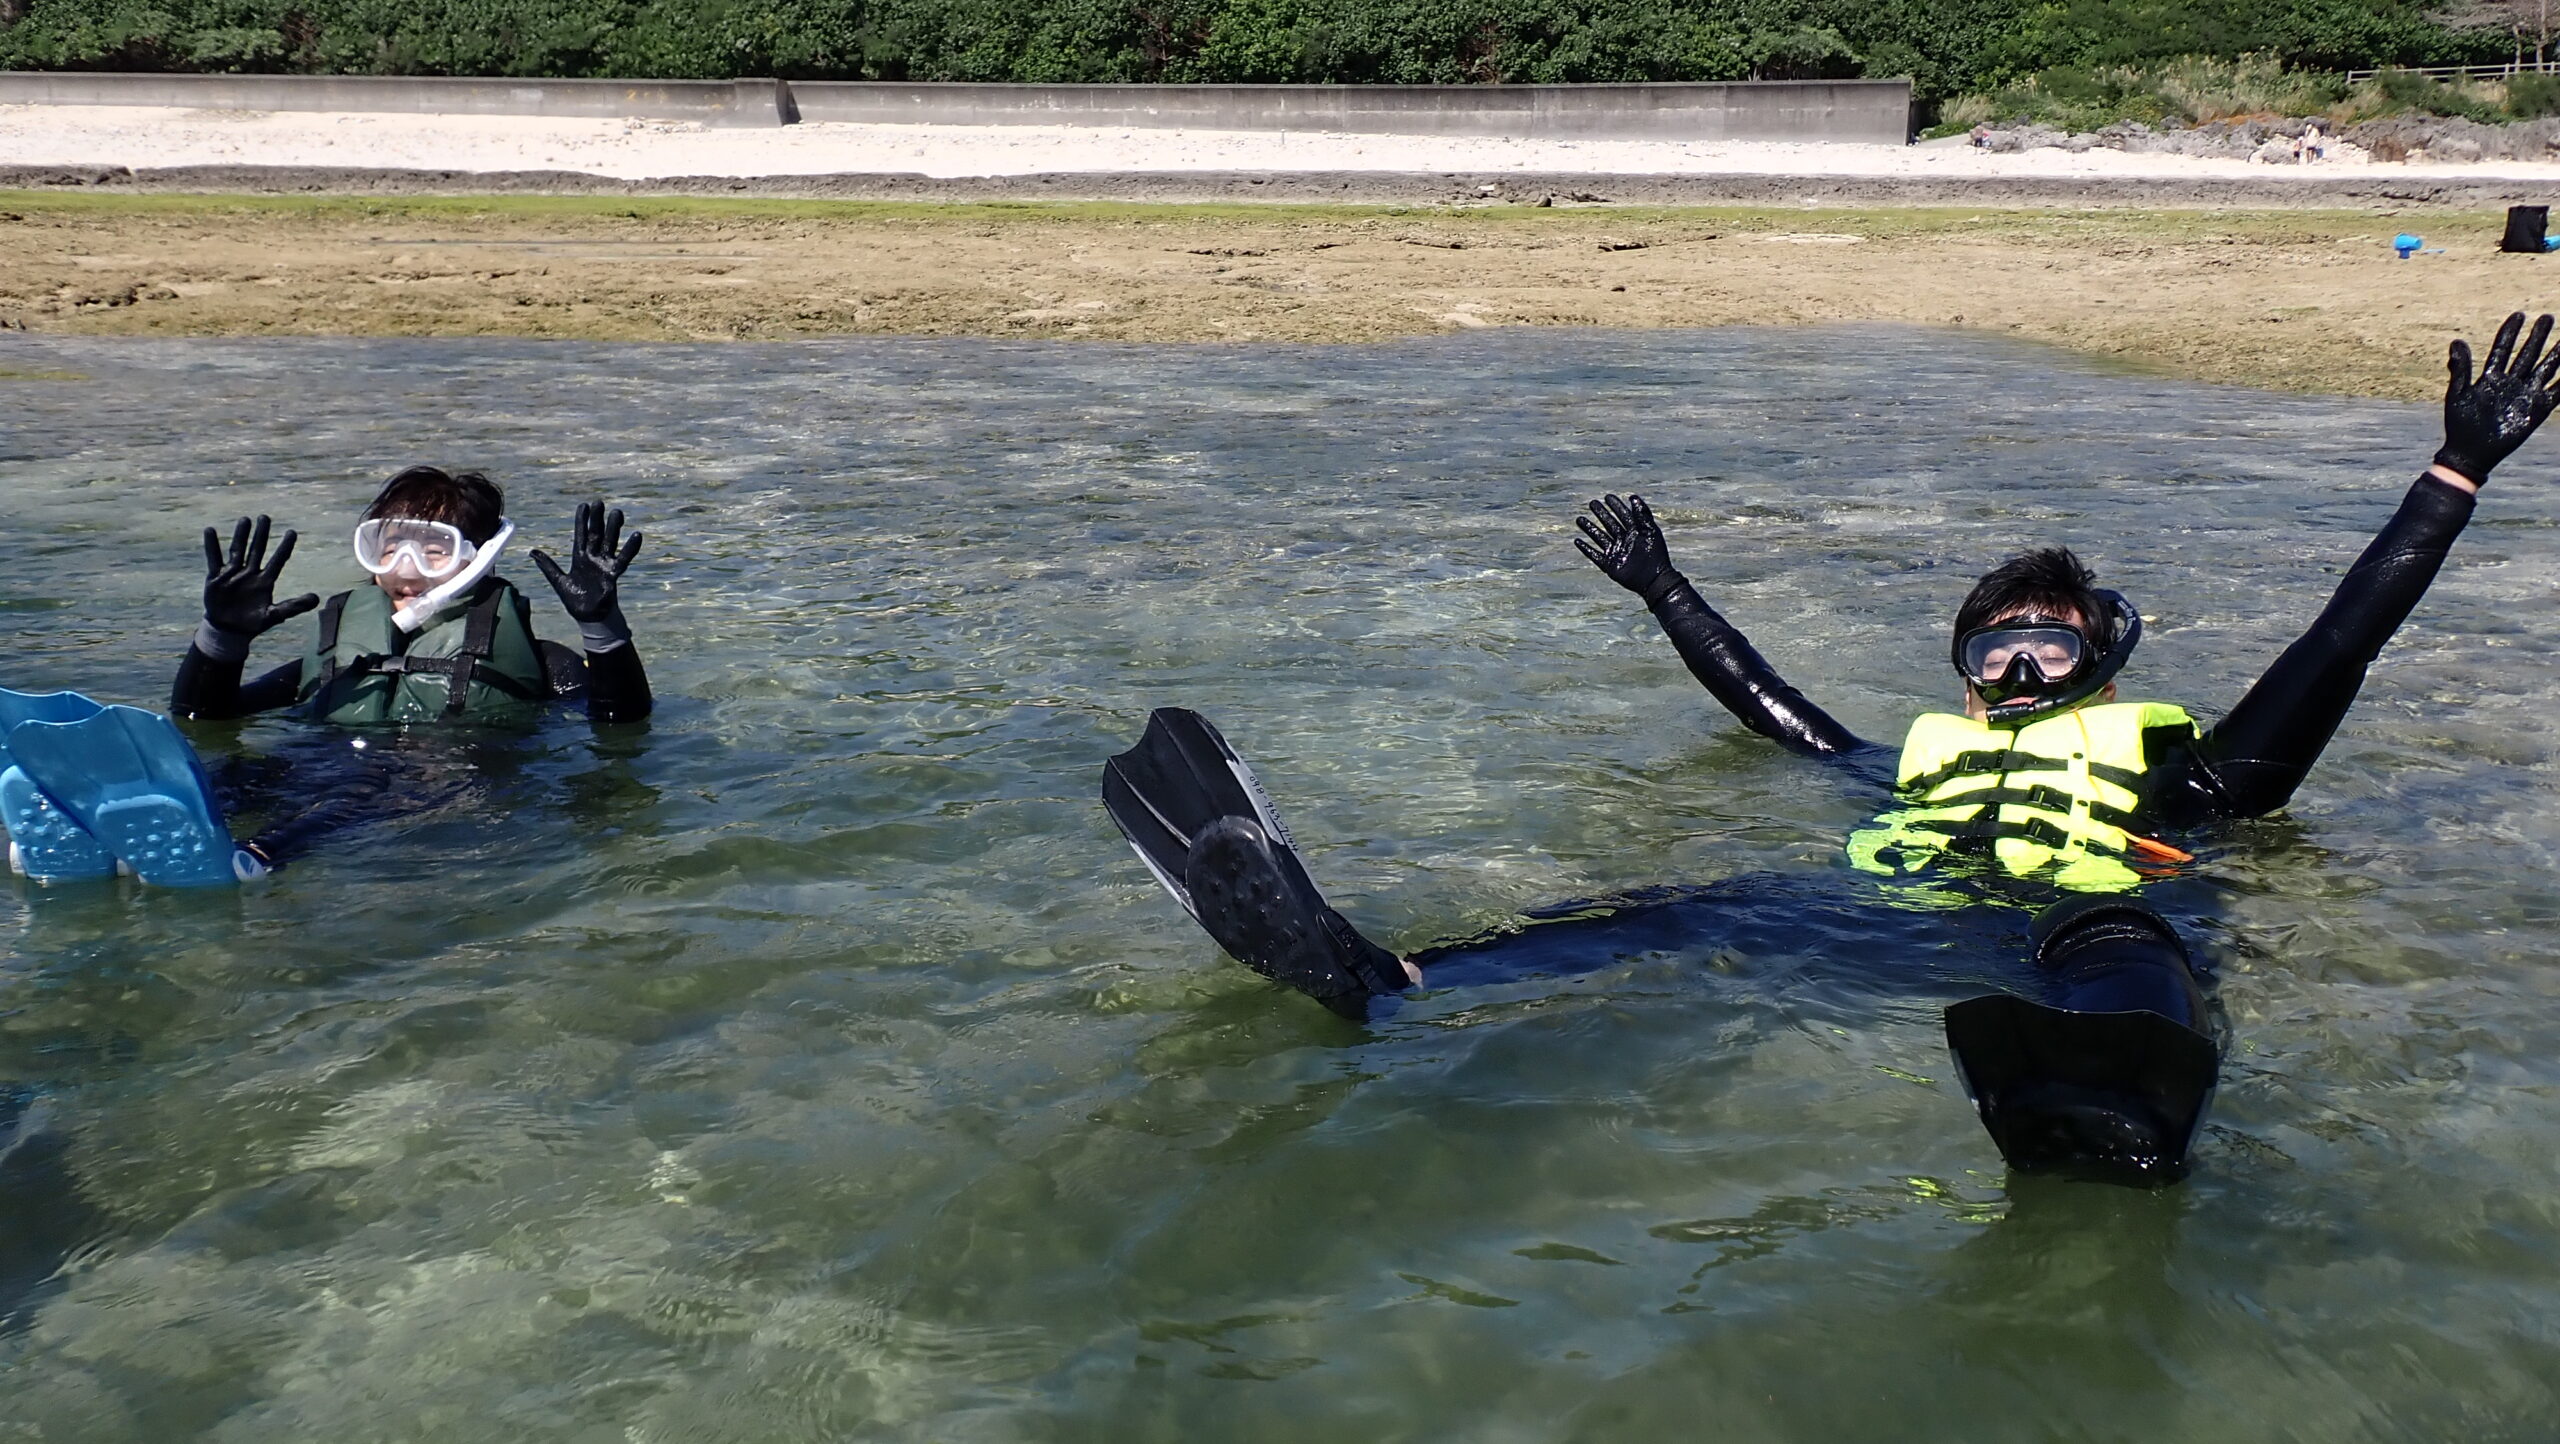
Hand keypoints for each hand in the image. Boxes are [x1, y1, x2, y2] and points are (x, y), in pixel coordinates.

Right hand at [201, 515, 317, 637]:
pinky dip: (212, 545)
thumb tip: (317, 598)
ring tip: (245, 520)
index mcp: (265, 581)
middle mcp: (250, 573)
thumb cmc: (253, 623)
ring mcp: (233, 573)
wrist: (230, 630)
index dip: (285, 547)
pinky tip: (210, 530)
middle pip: (257, 550)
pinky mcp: (216, 577)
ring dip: (241, 535)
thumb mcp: (275, 615)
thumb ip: (294, 606)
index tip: (292, 532)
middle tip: (265, 517)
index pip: (278, 560)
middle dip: (261, 534)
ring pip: (238, 550)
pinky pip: (214, 558)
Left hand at [530, 500, 642, 625]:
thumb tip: (531, 552)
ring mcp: (604, 564)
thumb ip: (547, 565)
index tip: (584, 505)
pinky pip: (623, 558)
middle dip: (597, 519)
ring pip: (610, 542)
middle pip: (595, 534)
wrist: (589, 616)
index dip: (581, 520)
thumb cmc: (574, 600)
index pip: (580, 534)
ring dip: (613, 528)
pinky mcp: (613, 573)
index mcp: (579, 557)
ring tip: (617, 513)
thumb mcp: (558, 581)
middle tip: (599, 502)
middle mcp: (593, 557)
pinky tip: (636, 535)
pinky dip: (630, 548)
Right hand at [1573, 493, 1676, 599]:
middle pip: (1609, 524)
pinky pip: (1594, 555)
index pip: (1623, 515)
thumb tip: (1633, 497)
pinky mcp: (1610, 565)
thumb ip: (1642, 515)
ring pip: (1599, 537)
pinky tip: (1578, 541)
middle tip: (1592, 503)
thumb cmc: (1656, 555)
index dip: (1616, 506)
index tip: (1607, 496)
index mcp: (1635, 532)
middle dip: (1601, 513)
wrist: (1654, 580)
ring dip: (1589, 528)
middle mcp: (1624, 541)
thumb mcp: (1651, 531)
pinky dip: (1586, 549)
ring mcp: (1616, 553)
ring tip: (1579, 519)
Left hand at [2435, 311, 2559, 484]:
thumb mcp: (2457, 394)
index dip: (2510, 332)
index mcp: (2491, 377)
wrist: (2470, 452)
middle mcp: (2510, 382)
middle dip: (2537, 337)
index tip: (2519, 315)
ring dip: (2555, 355)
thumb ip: (2460, 369)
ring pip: (2544, 369)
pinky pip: (2555, 393)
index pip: (2503, 349)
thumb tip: (2456, 342)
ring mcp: (2524, 395)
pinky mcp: (2536, 410)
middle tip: (2547, 318)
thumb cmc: (2460, 423)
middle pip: (2527, 354)